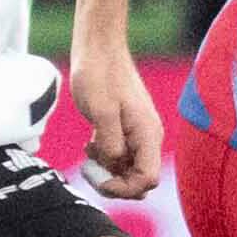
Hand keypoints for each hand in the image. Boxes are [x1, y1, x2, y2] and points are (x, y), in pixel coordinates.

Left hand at [73, 41, 162, 199]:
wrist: (98, 47)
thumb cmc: (99, 74)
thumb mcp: (101, 110)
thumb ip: (110, 143)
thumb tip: (114, 166)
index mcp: (147, 133)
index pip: (148, 179)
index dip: (124, 188)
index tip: (98, 179)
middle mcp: (148, 136)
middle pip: (139, 179)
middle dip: (115, 182)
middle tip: (89, 169)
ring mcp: (137, 133)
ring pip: (128, 168)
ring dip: (108, 169)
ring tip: (89, 152)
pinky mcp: (126, 128)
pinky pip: (120, 155)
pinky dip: (105, 157)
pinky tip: (90, 145)